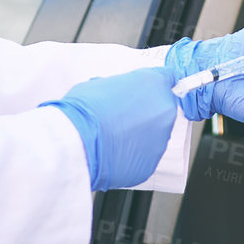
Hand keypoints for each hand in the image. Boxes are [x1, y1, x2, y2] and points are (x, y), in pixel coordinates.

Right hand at [46, 66, 178, 190]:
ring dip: (139, 136)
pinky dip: (132, 156)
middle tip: (121, 117)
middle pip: (161, 109)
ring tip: (114, 138)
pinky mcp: (150, 164)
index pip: (166, 79)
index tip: (146, 92)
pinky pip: (143, 157)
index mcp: (154, 84)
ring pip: (154, 135)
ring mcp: (160, 140)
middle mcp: (164, 111)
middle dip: (145, 113)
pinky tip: (113, 153)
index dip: (153, 86)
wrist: (77, 143)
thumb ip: (121, 87)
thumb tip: (117, 94)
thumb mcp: (101, 84)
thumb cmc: (85, 110)